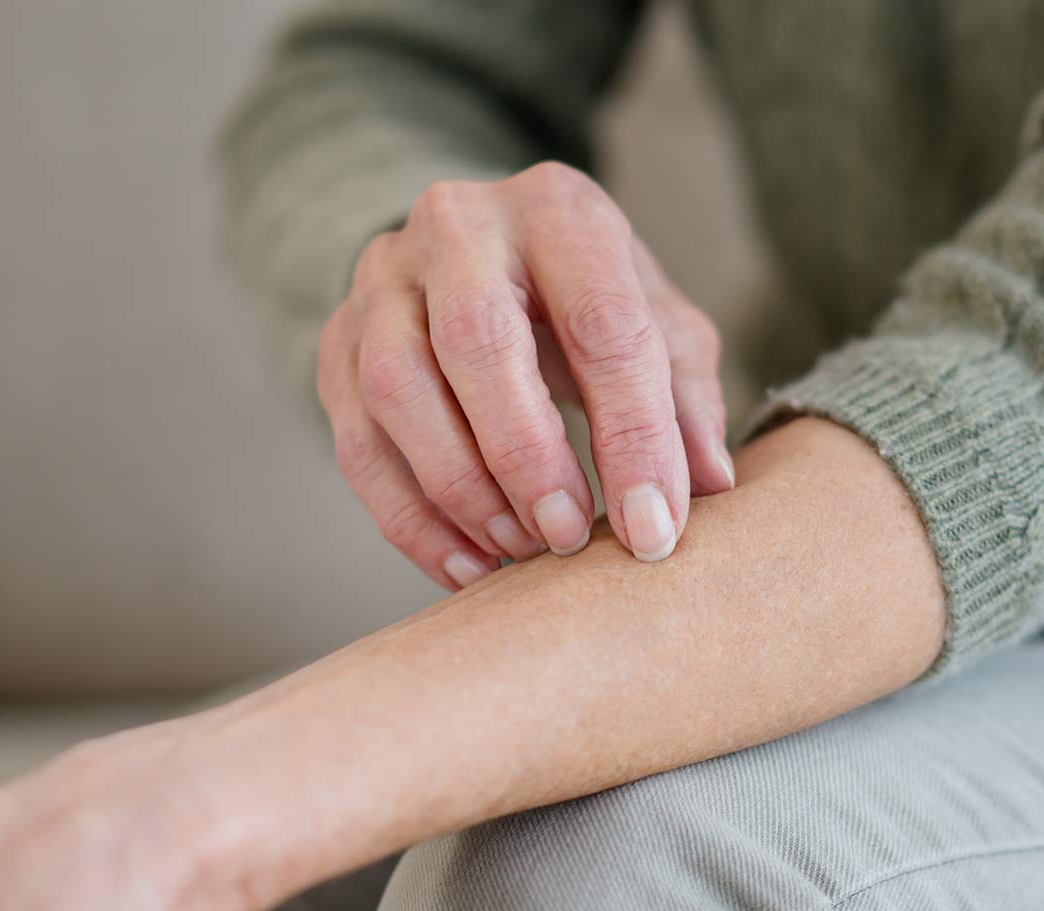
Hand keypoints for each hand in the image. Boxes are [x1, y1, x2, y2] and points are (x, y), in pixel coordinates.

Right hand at [320, 160, 734, 587]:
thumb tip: (707, 485)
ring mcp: (381, 281)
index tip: (655, 529)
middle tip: (568, 538)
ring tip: (520, 550)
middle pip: (477, 342)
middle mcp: (457, 228)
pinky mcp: (337, 341)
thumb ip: (684, 397)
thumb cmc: (587, 301)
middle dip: (526, 457)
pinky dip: (410, 519)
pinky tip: (468, 566)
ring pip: (395, 388)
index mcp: (557, 210)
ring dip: (460, 488)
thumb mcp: (657, 325)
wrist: (482, 261)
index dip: (633, 436)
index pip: (601, 323)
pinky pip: (355, 441)